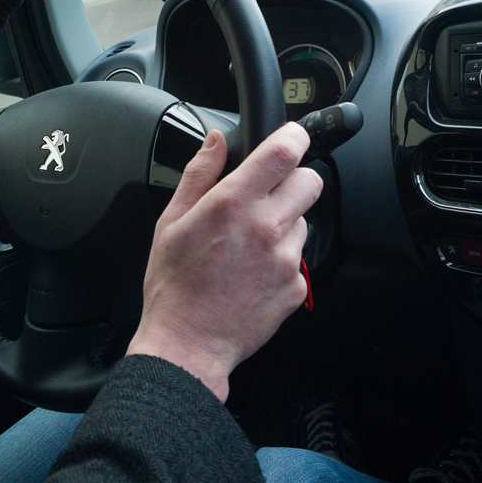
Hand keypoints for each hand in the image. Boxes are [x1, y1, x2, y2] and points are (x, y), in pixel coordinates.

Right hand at [127, 124, 322, 400]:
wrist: (188, 345)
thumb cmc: (173, 286)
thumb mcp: (171, 221)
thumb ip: (199, 174)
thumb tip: (216, 141)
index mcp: (233, 204)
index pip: (284, 152)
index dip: (294, 137)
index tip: (290, 138)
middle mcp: (266, 228)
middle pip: (310, 181)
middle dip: (294, 180)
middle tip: (268, 195)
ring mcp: (286, 259)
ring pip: (304, 221)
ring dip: (284, 223)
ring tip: (249, 245)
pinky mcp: (296, 286)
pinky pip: (298, 258)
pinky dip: (282, 260)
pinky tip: (254, 273)